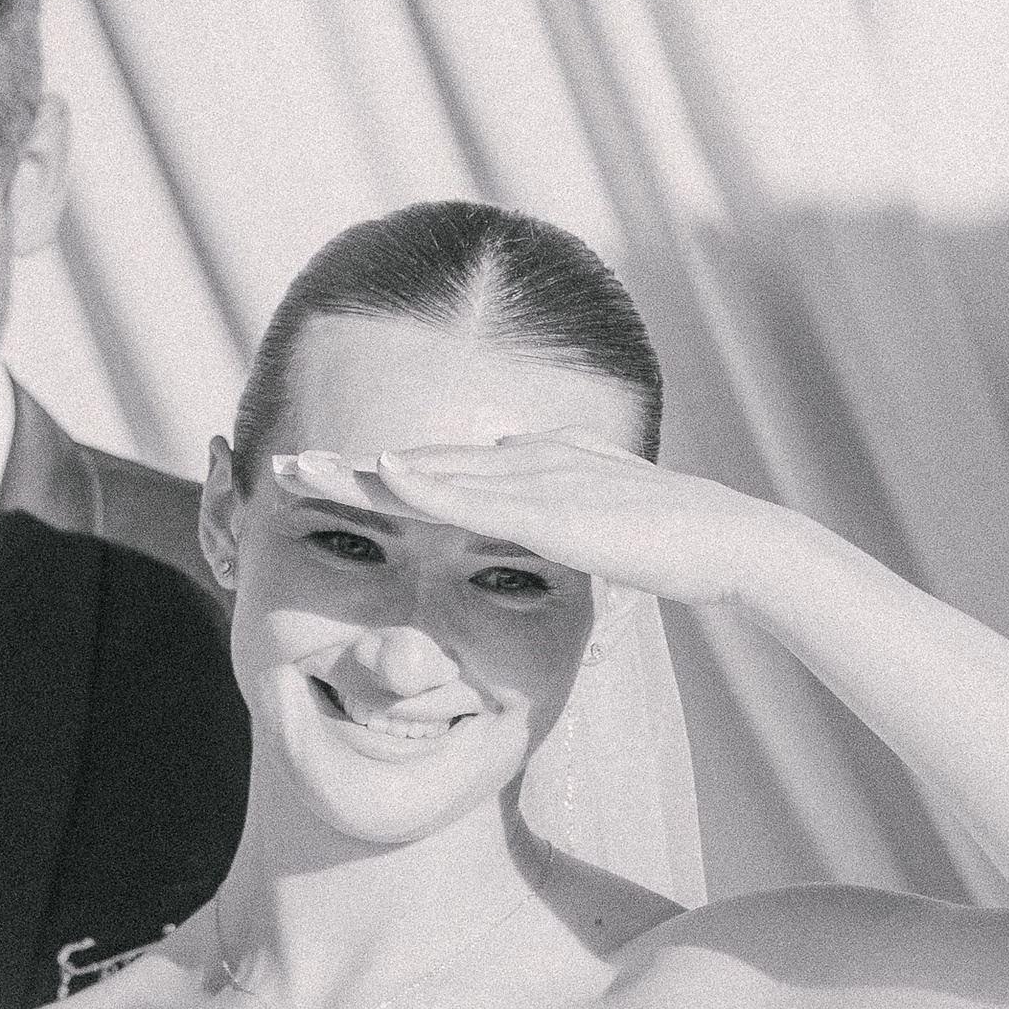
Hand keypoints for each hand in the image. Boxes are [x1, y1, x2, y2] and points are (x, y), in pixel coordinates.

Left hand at [331, 431, 777, 607]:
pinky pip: (475, 496)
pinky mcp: (554, 508)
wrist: (729, 542)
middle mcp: (525, 463)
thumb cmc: (673, 546)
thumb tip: (519, 513)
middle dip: (345, 467)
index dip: (374, 480)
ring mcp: (538, 479)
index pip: (437, 476)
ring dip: (360, 471)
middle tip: (278, 467)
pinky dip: (424, 483)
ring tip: (298, 468)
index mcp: (531, 472)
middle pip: (417, 464)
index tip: (319, 485)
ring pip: (430, 472)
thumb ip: (554, 518)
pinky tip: (378, 476)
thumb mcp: (596, 533)